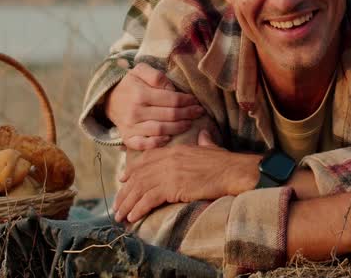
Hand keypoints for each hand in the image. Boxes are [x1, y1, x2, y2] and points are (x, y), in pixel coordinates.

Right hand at [103, 63, 205, 150]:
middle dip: (188, 114)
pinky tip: (169, 139)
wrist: (108, 99)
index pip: (171, 99)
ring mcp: (131, 127)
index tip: (195, 101)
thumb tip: (171, 88)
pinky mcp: (127, 138)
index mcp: (140, 94)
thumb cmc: (129, 84)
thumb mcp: (139, 70)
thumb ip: (155, 75)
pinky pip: (144, 144)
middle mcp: (135, 112)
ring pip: (161, 130)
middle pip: (169, 116)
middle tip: (198, 112)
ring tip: (189, 123)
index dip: (187, 101)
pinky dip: (157, 143)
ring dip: (178, 128)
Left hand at [113, 130, 256, 222]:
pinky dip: (138, 208)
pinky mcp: (172, 186)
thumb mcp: (210, 148)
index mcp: (175, 150)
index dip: (132, 170)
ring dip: (127, 204)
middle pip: (139, 175)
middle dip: (125, 192)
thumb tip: (203, 134)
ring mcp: (169, 172)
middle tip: (117, 205)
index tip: (123, 181)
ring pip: (140, 188)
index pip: (146, 159)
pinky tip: (132, 217)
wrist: (234, 171)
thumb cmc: (226, 163)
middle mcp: (168, 159)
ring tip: (120, 216)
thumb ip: (204, 142)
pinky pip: (149, 198)